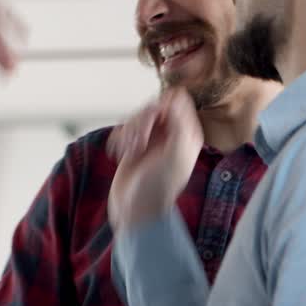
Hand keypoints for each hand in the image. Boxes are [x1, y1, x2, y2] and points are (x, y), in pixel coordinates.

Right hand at [107, 88, 202, 231]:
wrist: (135, 210)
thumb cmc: (158, 186)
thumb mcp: (175, 154)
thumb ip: (179, 123)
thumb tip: (177, 96)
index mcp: (186, 133)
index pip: (176, 100)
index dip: (161, 106)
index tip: (153, 120)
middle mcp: (170, 134)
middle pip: (152, 105)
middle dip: (141, 121)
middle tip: (139, 143)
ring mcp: (151, 140)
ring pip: (136, 116)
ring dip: (129, 132)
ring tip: (130, 152)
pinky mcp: (134, 145)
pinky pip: (122, 128)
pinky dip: (118, 139)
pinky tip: (120, 153)